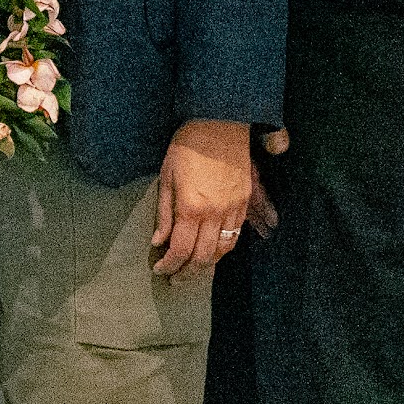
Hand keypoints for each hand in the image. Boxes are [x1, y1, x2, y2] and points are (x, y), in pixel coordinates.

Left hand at [151, 119, 258, 279]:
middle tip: (175, 280)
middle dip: (187, 273)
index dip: (169, 265)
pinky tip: (212, 251)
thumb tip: (159, 242)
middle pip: (203, 257)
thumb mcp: (166, 178)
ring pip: (223, 250)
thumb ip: (164, 214)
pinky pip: (236, 235)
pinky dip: (223, 249)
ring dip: (207, 265)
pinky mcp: (244, 202)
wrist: (219, 123)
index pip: (180, 250)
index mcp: (191, 208)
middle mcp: (214, 214)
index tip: (160, 269)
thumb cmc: (186, 147)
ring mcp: (233, 209)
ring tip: (193, 270)